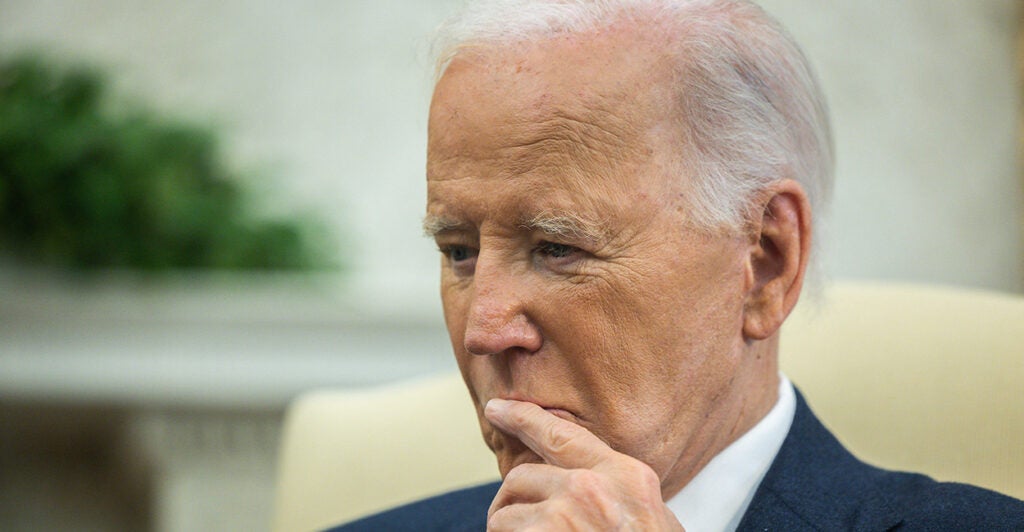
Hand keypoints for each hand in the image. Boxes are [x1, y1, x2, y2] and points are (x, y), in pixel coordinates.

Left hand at [484, 398, 684, 530]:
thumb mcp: (655, 519)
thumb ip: (619, 493)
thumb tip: (579, 481)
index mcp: (624, 477)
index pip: (562, 434)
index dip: (524, 417)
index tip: (498, 408)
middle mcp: (591, 490)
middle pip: (522, 477)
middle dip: (511, 501)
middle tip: (515, 522)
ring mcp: (562, 520)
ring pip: (504, 516)